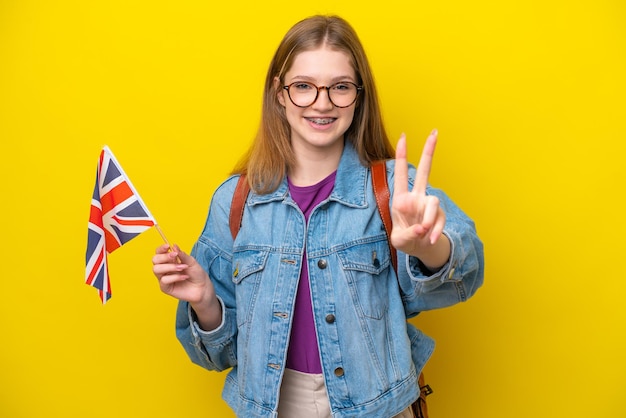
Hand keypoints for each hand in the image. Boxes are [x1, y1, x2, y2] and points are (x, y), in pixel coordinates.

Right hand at [152, 244, 214, 305]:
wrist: (202, 288)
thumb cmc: (197, 274)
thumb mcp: (191, 262)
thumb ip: (182, 255)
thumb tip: (174, 246)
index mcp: (170, 260)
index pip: (159, 252)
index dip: (161, 248)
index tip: (168, 246)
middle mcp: (165, 268)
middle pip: (155, 260)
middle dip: (164, 257)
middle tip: (175, 256)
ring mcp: (164, 278)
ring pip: (156, 269)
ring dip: (170, 267)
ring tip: (182, 267)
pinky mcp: (165, 288)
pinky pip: (164, 280)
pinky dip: (175, 277)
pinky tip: (184, 277)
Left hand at [391, 130, 449, 266]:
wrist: (419, 248)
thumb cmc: (404, 239)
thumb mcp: (399, 239)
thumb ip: (408, 233)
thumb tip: (423, 228)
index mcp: (401, 199)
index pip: (401, 174)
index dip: (402, 156)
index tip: (403, 137)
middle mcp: (416, 197)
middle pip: (425, 171)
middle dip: (429, 152)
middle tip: (434, 132)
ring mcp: (429, 205)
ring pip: (433, 202)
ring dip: (428, 219)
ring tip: (423, 233)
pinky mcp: (439, 215)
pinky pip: (439, 220)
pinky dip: (435, 232)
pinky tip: (429, 240)